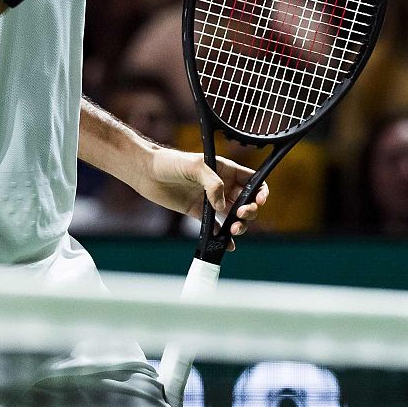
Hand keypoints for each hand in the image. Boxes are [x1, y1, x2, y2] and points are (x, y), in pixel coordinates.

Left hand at [144, 148, 268, 249]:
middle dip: (249, 212)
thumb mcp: (195, 166)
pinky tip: (226, 244)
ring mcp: (211, 200)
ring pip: (233, 217)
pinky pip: (215, 227)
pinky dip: (223, 237)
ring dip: (239, 226)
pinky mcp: (199, 213)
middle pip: (246, 202)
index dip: (260, 192)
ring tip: (233, 231)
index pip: (252, 181)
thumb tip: (222, 207)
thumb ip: (213, 183)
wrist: (146, 172)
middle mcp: (222, 186)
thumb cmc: (170, 162)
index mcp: (226, 170)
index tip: (258, 201)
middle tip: (239, 216)